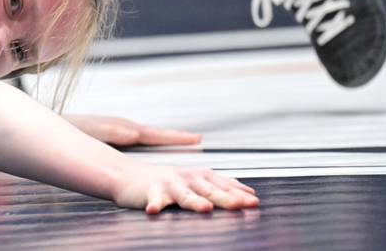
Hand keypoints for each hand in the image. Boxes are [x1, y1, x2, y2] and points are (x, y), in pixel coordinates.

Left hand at [64, 114, 201, 145]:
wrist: (59, 122)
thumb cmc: (75, 130)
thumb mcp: (95, 133)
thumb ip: (114, 133)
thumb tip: (134, 134)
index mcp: (124, 128)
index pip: (155, 134)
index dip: (175, 138)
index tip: (197, 139)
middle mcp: (124, 126)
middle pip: (155, 133)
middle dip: (175, 137)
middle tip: (198, 139)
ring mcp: (119, 128)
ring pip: (148, 134)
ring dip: (165, 138)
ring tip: (184, 141)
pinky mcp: (113, 133)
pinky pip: (138, 136)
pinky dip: (152, 139)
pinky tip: (154, 146)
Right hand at [115, 162, 258, 212]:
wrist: (131, 177)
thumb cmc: (168, 182)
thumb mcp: (196, 181)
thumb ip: (221, 186)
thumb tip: (249, 193)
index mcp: (201, 176)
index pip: (224, 185)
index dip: (239, 193)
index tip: (254, 202)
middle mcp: (188, 178)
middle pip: (209, 190)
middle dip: (225, 198)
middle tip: (240, 205)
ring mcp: (170, 184)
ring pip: (185, 195)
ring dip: (194, 201)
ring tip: (205, 208)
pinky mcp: (152, 192)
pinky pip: (154, 200)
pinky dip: (155, 205)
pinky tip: (154, 211)